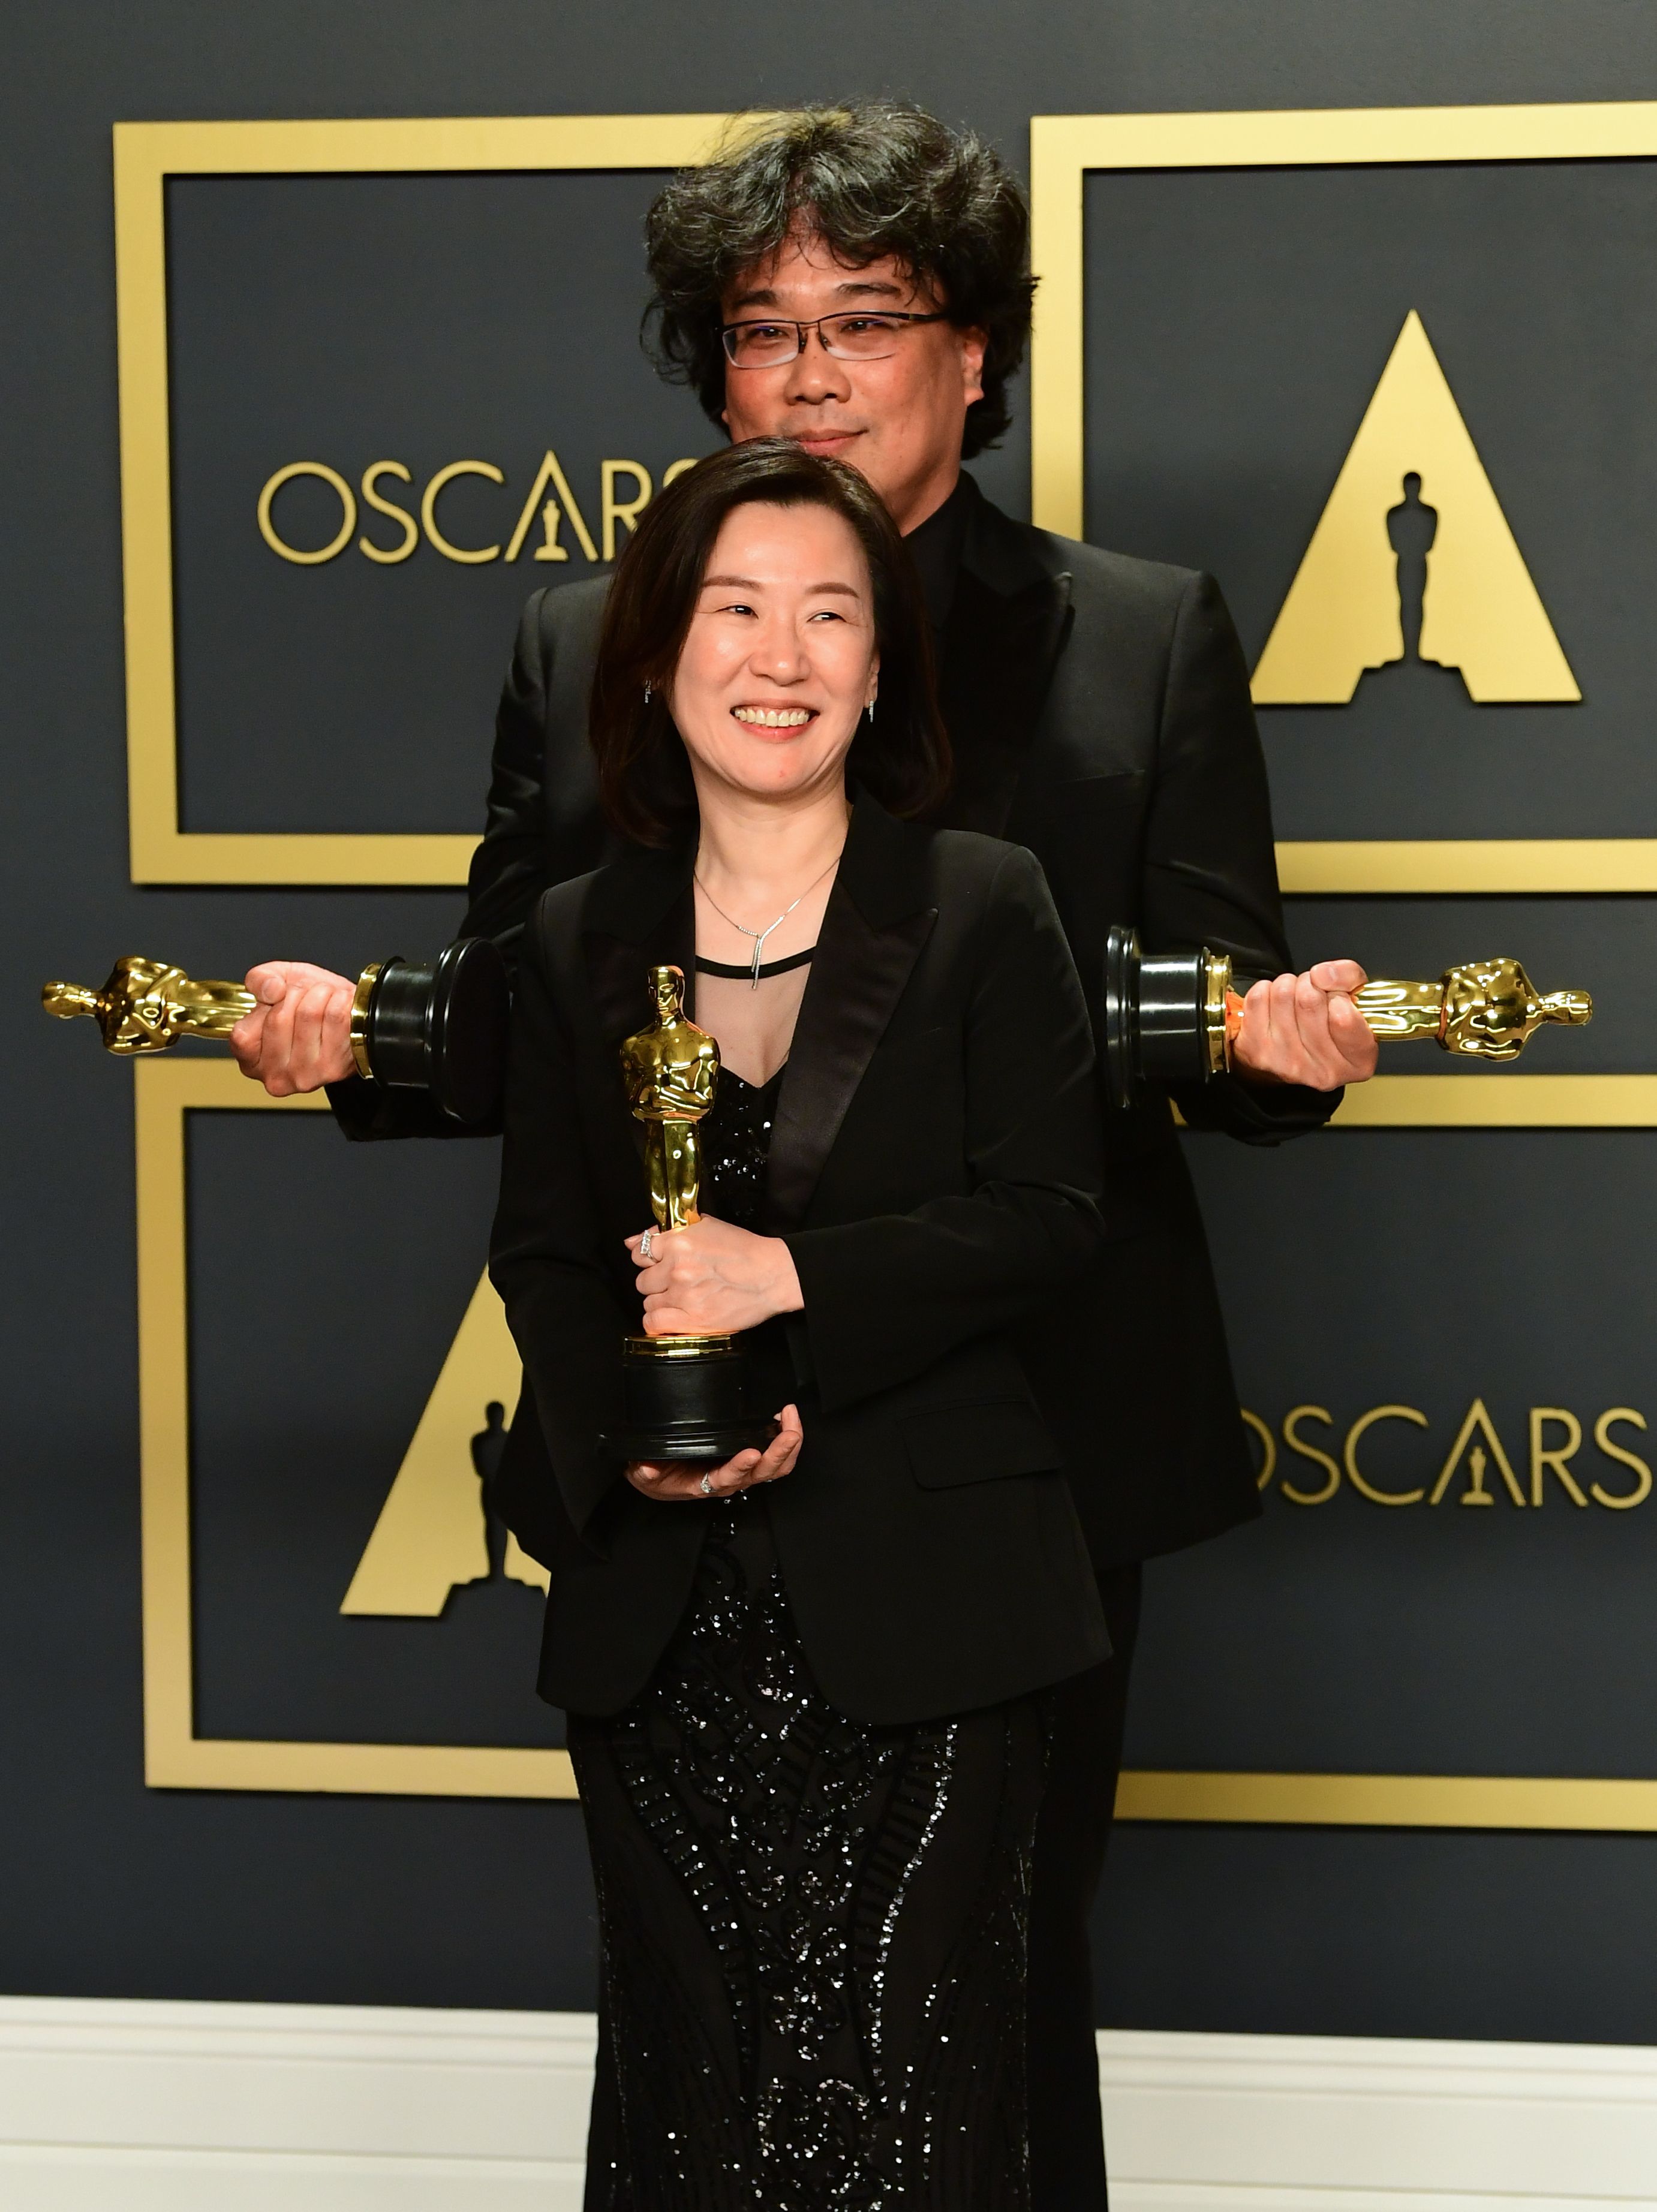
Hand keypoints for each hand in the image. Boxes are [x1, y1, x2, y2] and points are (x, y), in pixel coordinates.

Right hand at [230, 962, 355, 1094]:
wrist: (351, 1017)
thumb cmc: (308, 1003)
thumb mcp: (275, 982)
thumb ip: (259, 980)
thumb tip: (271, 990)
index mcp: (250, 1060)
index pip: (244, 1035)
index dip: (265, 1004)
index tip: (279, 995)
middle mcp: (275, 1076)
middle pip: (279, 1018)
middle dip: (297, 992)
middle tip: (307, 994)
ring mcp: (305, 1076)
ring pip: (309, 1014)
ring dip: (321, 993)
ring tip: (325, 998)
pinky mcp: (335, 1069)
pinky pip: (336, 1016)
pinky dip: (341, 1000)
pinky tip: (341, 1007)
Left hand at [625, 1216, 803, 1336]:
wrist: (772, 1275)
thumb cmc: (744, 1251)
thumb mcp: (706, 1227)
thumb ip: (668, 1231)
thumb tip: (631, 1241)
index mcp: (679, 1241)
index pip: (640, 1252)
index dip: (650, 1259)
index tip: (659, 1264)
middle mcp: (677, 1267)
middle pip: (643, 1280)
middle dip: (656, 1281)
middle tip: (676, 1282)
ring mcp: (683, 1295)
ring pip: (649, 1301)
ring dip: (661, 1301)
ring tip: (682, 1299)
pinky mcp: (693, 1319)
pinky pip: (654, 1322)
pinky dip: (658, 1322)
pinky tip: (672, 1316)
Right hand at [626, 1404, 804, 1501]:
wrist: (660, 1477)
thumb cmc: (658, 1474)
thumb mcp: (645, 1473)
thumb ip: (646, 1470)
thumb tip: (647, 1468)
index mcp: (705, 1484)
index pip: (726, 1479)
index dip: (740, 1468)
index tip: (751, 1453)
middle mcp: (729, 1480)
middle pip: (763, 1473)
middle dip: (780, 1452)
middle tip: (789, 1429)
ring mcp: (742, 1472)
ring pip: (775, 1467)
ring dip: (788, 1446)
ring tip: (791, 1418)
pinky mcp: (747, 1462)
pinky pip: (774, 1458)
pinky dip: (784, 1441)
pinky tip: (785, 1421)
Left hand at [1231, 960, 1378, 1089]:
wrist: (1292, 1060)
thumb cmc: (1329, 1028)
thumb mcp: (1357, 1003)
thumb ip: (1351, 978)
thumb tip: (1322, 973)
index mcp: (1357, 1062)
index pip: (1343, 1017)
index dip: (1338, 995)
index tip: (1336, 996)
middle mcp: (1323, 1071)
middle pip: (1309, 999)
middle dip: (1311, 984)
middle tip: (1314, 993)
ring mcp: (1286, 1063)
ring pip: (1283, 993)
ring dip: (1290, 985)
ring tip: (1295, 999)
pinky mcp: (1257, 1051)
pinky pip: (1258, 997)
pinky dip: (1267, 990)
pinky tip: (1276, 1006)